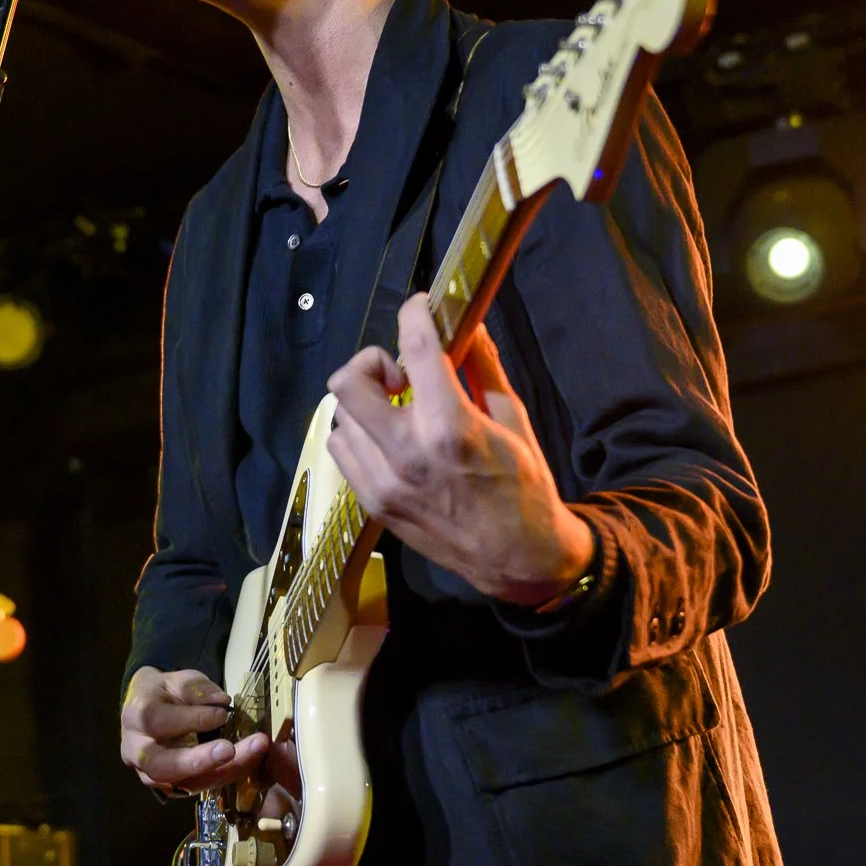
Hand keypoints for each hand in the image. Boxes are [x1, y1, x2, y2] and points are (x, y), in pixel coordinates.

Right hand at [121, 666, 271, 792]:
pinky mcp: (168, 787)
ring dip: (220, 772)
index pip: (160, 722)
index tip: (223, 713)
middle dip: (198, 760)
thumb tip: (222, 701)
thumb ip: (197, 689)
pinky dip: (222, 776)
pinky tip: (245, 762)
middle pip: (161, 765)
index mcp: (137, 717)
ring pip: (181, 783)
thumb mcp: (178, 680)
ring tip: (251, 754)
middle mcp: (137, 751)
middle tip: (230, 750)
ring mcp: (149, 774)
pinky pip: (195, 788)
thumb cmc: (166, 694)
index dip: (193, 719)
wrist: (148, 712)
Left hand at [324, 294, 594, 606]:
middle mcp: (406, 453)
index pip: (416, 349)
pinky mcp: (373, 504)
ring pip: (340, 417)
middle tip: (401, 374)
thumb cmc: (525, 487)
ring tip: (397, 410)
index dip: (414, 314)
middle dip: (372, 362)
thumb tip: (466, 323)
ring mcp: (383, 482)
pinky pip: (343, 451)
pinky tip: (388, 439)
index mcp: (450, 426)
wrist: (518, 559)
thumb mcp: (513, 420)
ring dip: (365, 402)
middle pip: (349, 383)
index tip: (420, 307)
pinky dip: (359, 434)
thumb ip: (483, 368)